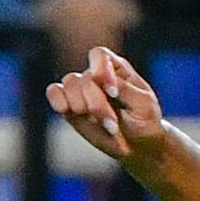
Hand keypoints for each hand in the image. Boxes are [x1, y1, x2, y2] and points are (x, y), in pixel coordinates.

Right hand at [47, 44, 172, 167]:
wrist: (139, 145)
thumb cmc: (145, 120)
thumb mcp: (144, 104)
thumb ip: (124, 89)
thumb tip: (99, 80)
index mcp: (116, 68)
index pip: (99, 55)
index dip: (101, 70)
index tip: (112, 92)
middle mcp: (95, 76)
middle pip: (85, 78)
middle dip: (97, 103)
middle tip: (112, 124)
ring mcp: (81, 91)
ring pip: (69, 85)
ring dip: (83, 107)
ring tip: (102, 126)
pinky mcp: (70, 107)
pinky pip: (54, 93)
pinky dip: (57, 100)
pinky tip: (65, 109)